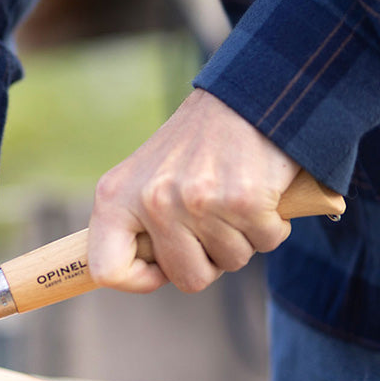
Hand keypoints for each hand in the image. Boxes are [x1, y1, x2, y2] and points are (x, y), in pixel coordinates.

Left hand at [88, 88, 298, 293]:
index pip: (107, 270)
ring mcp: (196, 202)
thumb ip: (136, 225)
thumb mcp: (144, 178)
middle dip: (209, 259)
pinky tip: (260, 192)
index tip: (162, 267)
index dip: (140, 280)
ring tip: (233, 197)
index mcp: (116, 197)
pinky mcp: (243, 201)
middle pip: (187, 279)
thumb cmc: (194, 147)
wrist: (245, 100)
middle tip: (213, 220)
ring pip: (230, 262)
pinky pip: (266, 243)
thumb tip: (139, 276)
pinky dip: (272, 225)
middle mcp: (151, 200)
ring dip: (242, 237)